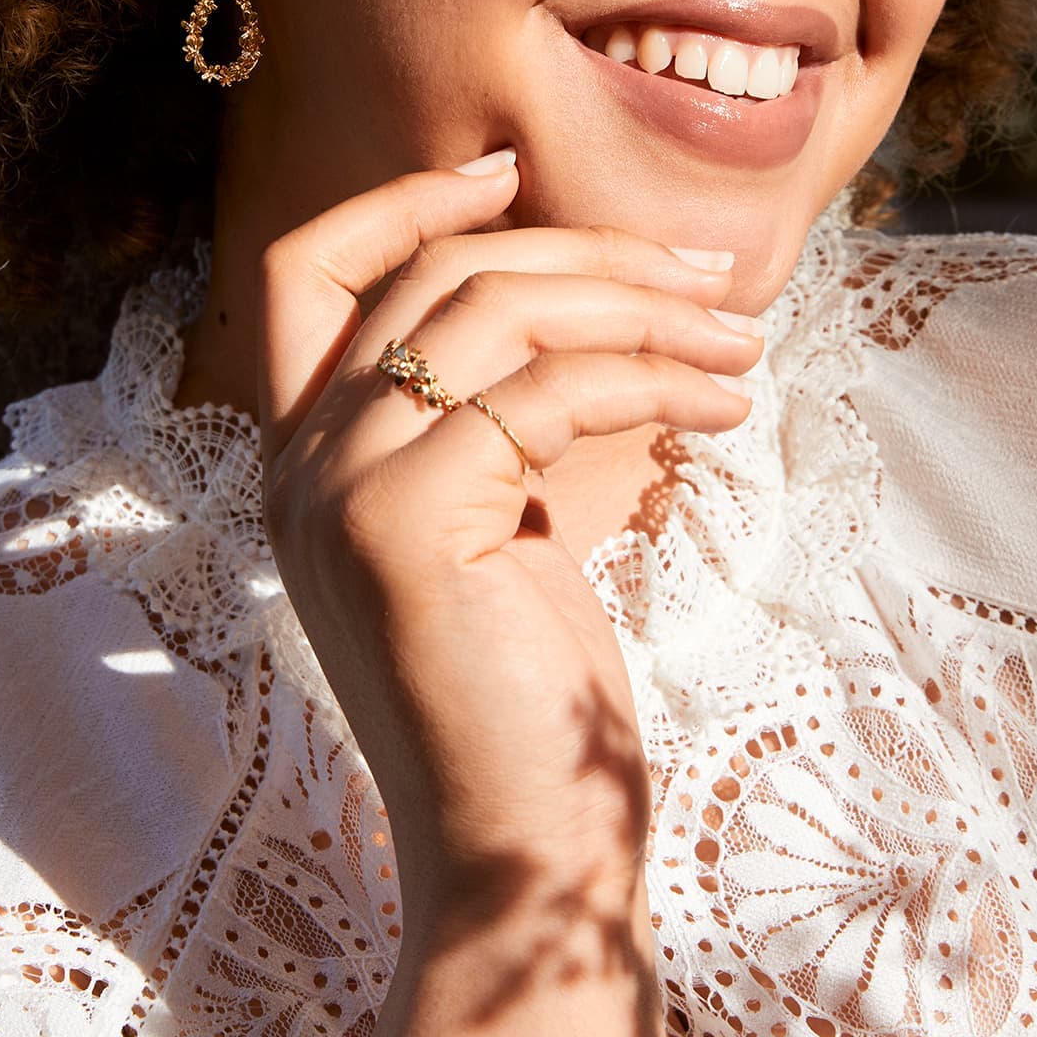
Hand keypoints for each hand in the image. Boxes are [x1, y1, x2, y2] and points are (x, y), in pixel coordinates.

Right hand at [255, 153, 762, 914]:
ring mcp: (334, 492)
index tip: (512, 174)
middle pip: (436, 274)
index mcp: (308, 456)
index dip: (402, 201)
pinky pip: (543, 395)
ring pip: (493, 313)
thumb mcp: (508, 525)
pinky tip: (727, 409)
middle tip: (708, 274)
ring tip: (740, 338)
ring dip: (640, 307)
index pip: (308, 270)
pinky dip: (651, 380)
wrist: (521, 861)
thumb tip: (597, 295)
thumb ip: (504, 416)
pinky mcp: (396, 528)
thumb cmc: (531, 698)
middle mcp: (297, 464)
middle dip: (588, 252)